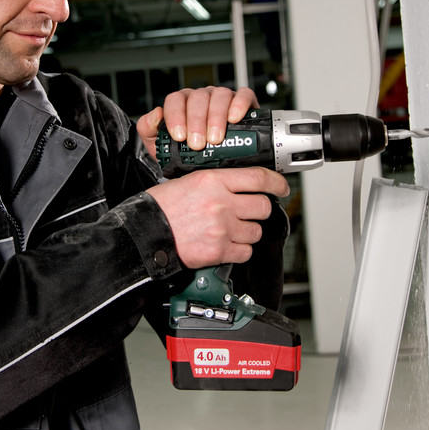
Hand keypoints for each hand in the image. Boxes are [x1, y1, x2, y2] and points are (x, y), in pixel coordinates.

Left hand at [137, 86, 258, 159]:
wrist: (211, 165)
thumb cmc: (185, 152)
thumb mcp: (159, 145)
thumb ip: (149, 129)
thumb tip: (156, 113)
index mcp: (181, 103)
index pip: (175, 100)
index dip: (176, 116)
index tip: (179, 136)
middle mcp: (201, 97)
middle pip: (198, 98)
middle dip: (197, 122)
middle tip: (197, 143)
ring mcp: (222, 97)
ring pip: (220, 95)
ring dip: (216, 117)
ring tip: (215, 139)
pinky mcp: (243, 101)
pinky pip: (243, 95)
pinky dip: (239, 104)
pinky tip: (234, 119)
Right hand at [146, 166, 289, 266]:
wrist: (146, 233)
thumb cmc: (161, 208)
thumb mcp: (188, 182)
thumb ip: (215, 182)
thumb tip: (237, 185)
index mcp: (213, 181)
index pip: (258, 178)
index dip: (277, 183)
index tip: (282, 187)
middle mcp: (221, 203)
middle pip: (262, 207)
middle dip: (259, 211)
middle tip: (249, 213)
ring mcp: (222, 228)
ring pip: (256, 231)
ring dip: (248, 233)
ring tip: (231, 231)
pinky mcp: (219, 250)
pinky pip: (245, 251)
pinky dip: (239, 251)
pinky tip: (227, 245)